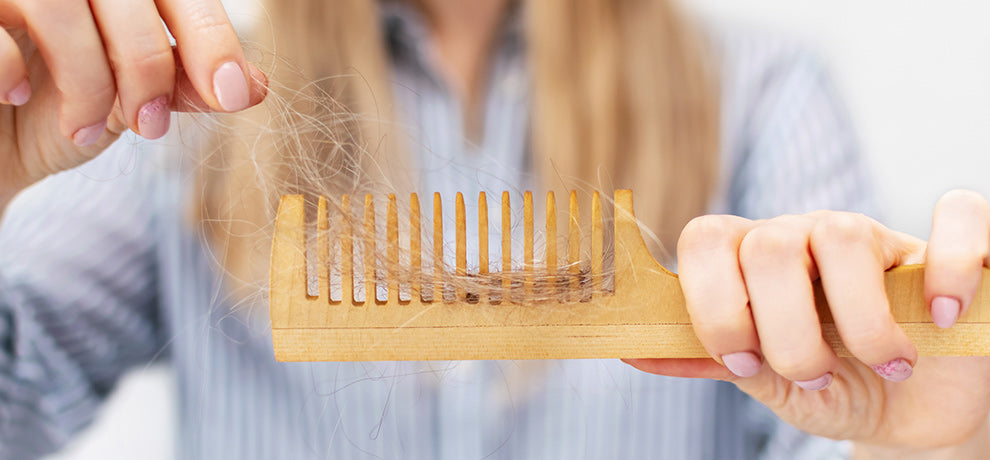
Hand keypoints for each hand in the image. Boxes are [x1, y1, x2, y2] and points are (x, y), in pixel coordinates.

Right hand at [0, 0, 266, 202]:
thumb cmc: (56, 109)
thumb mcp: (129, 100)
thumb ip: (183, 84)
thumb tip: (257, 87)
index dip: (211, 38)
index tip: (234, 95)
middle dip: (147, 64)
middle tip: (150, 127)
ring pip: (58, 6)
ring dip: (85, 78)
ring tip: (85, 129)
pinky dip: (8, 67)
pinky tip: (16, 95)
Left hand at [626, 190, 989, 452]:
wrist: (910, 412)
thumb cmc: (833, 386)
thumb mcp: (766, 381)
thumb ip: (706, 359)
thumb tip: (630, 349)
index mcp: (752, 260)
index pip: (705, 238)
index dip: (713, 305)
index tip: (744, 363)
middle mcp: (807, 236)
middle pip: (767, 245)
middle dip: (784, 330)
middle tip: (812, 373)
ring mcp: (878, 236)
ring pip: (841, 234)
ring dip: (857, 320)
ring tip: (884, 363)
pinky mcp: (950, 247)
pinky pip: (958, 215)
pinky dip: (948, 268)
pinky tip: (938, 316)